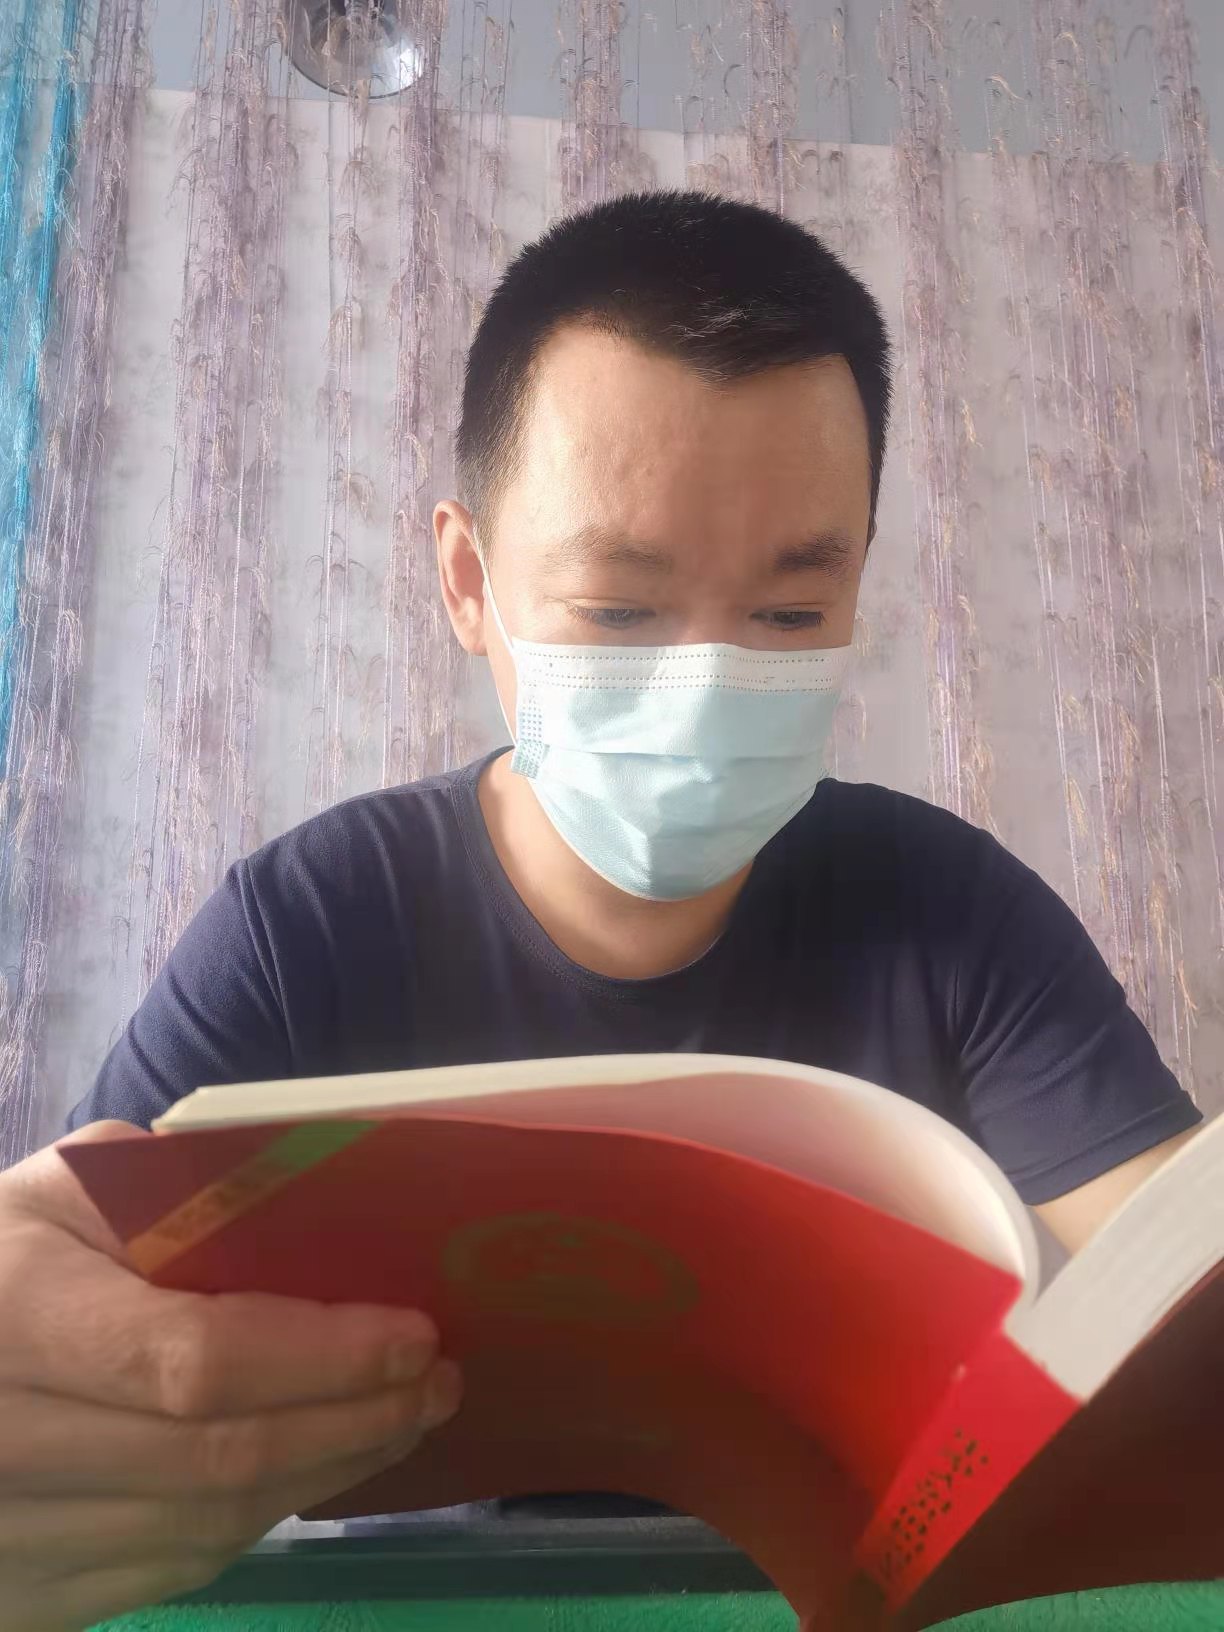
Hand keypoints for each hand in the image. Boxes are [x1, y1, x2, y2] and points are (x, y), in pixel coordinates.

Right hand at [0, 1120, 462, 1631]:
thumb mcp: (65, 1192)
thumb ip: (177, 1189)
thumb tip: (315, 1202)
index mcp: (22, 1320)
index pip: (198, 1362)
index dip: (322, 1357)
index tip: (415, 1334)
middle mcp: (10, 1446)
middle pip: (220, 1459)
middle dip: (355, 1420)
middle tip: (437, 1382)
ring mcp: (12, 1542)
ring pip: (207, 1528)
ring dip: (326, 1475)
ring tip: (400, 1420)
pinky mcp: (27, 1598)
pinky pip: (171, 1569)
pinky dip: (262, 1518)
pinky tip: (314, 1468)